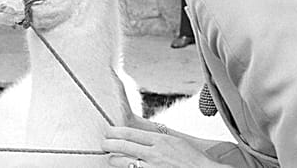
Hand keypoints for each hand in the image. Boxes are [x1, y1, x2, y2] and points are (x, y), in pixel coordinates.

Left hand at [103, 125, 222, 167]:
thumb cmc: (192, 159)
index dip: (115, 132)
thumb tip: (140, 136)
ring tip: (110, 158)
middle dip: (109, 144)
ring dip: (114, 159)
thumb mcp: (175, 141)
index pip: (129, 133)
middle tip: (103, 144)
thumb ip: (157, 139)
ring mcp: (153, 167)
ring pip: (124, 162)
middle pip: (123, 146)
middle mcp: (154, 153)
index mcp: (159, 140)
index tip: (108, 132)